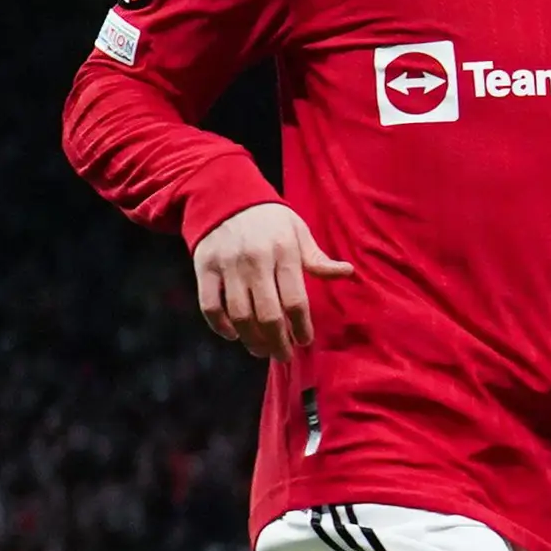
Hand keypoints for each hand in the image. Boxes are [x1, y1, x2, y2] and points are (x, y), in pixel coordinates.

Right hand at [190, 201, 352, 358]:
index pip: (296, 300)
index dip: (301, 326)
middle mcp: (255, 260)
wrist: (224, 195)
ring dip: (251, 339)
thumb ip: (317, 258)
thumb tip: (348, 272)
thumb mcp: (298, 231)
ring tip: (262, 350)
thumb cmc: (270, 219)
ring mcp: (227, 265)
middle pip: (268, 314)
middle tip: (284, 355)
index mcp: (283, 252)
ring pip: (239, 314)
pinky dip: (220, 326)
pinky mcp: (203, 267)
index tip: (305, 341)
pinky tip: (234, 335)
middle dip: (278, 341)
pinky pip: (209, 305)